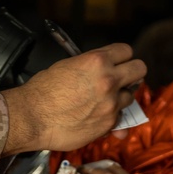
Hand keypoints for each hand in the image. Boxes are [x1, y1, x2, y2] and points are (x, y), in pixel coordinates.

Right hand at [0, 43, 145, 153]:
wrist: (33, 117)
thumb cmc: (43, 91)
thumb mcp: (68, 66)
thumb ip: (90, 67)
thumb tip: (102, 70)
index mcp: (97, 61)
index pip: (126, 50)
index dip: (122, 56)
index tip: (119, 62)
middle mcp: (109, 80)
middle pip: (139, 69)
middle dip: (132, 73)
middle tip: (123, 79)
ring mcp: (111, 103)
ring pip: (131, 96)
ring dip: (121, 97)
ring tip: (104, 101)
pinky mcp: (109, 123)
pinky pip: (120, 118)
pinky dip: (112, 117)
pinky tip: (98, 116)